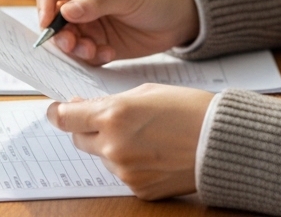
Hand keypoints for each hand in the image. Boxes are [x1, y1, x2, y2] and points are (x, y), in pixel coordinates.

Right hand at [34, 0, 198, 64]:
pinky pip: (85, 56)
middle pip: (54, 21)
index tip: (46, 23)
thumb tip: (66, 11)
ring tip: (96, 50)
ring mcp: (90, 26)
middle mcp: (81, 4)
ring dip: (76, 49)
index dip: (43, 5)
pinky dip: (92, 58)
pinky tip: (109, 53)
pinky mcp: (100, 45)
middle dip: (60, 35)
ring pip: (67, 41)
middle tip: (73, 44)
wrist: (179, 18)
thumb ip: (97, 2)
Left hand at [47, 84, 212, 199]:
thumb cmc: (189, 109)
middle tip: (108, 119)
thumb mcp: (146, 92)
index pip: (65, 118)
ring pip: (103, 157)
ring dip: (113, 146)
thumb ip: (111, 102)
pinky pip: (123, 174)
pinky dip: (132, 163)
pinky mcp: (138, 189)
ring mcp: (125, 171)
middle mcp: (113, 146)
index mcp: (113, 116)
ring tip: (146, 136)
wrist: (222, 142)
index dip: (58, 113)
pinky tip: (155, 153)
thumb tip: (84, 108)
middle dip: (88, 129)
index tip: (58, 110)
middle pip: (79, 140)